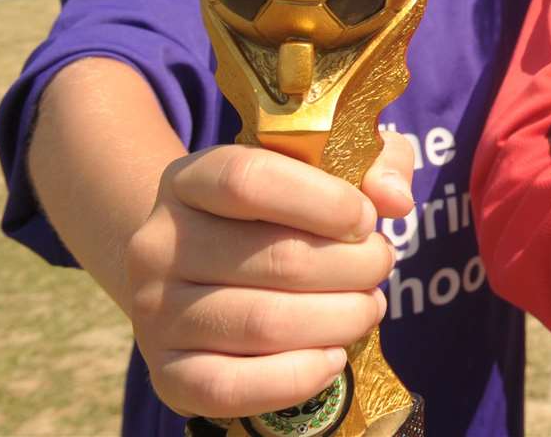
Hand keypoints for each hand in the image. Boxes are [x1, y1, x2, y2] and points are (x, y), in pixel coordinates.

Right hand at [123, 131, 415, 417]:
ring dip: (340, 319)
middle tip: (380, 266)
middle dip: (355, 267)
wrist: (194, 268)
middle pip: (275, 259)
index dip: (325, 201)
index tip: (368, 219)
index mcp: (190, 180)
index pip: (248, 181)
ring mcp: (154, 313)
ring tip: (367, 307)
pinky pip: (229, 387)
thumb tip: (396, 198)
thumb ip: (373, 163)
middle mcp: (158, 245)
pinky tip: (333, 358)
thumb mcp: (322, 166)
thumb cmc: (277, 210)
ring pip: (264, 324)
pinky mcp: (165, 373)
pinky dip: (296, 377)